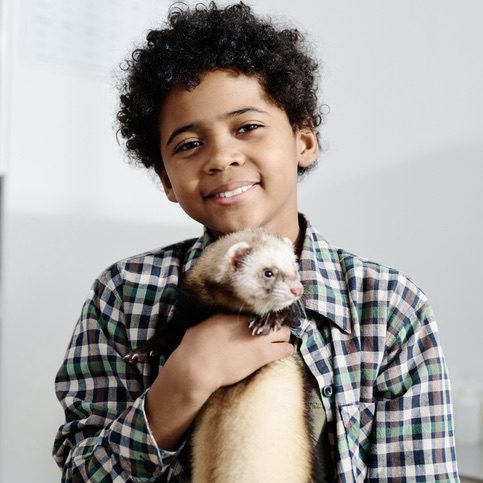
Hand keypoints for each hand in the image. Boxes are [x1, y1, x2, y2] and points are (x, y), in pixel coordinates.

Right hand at [167, 313, 293, 395]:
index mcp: (235, 314)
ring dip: (283, 338)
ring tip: (280, 343)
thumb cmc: (194, 347)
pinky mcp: (262, 355)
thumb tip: (217, 320)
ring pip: (285, 332)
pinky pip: (285, 350)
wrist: (198, 366)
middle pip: (275, 319)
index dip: (263, 317)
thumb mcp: (203, 325)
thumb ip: (216, 320)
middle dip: (276, 326)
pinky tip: (283, 352)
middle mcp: (250, 322)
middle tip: (273, 333)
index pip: (259, 309)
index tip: (263, 322)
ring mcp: (258, 338)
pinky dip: (286, 350)